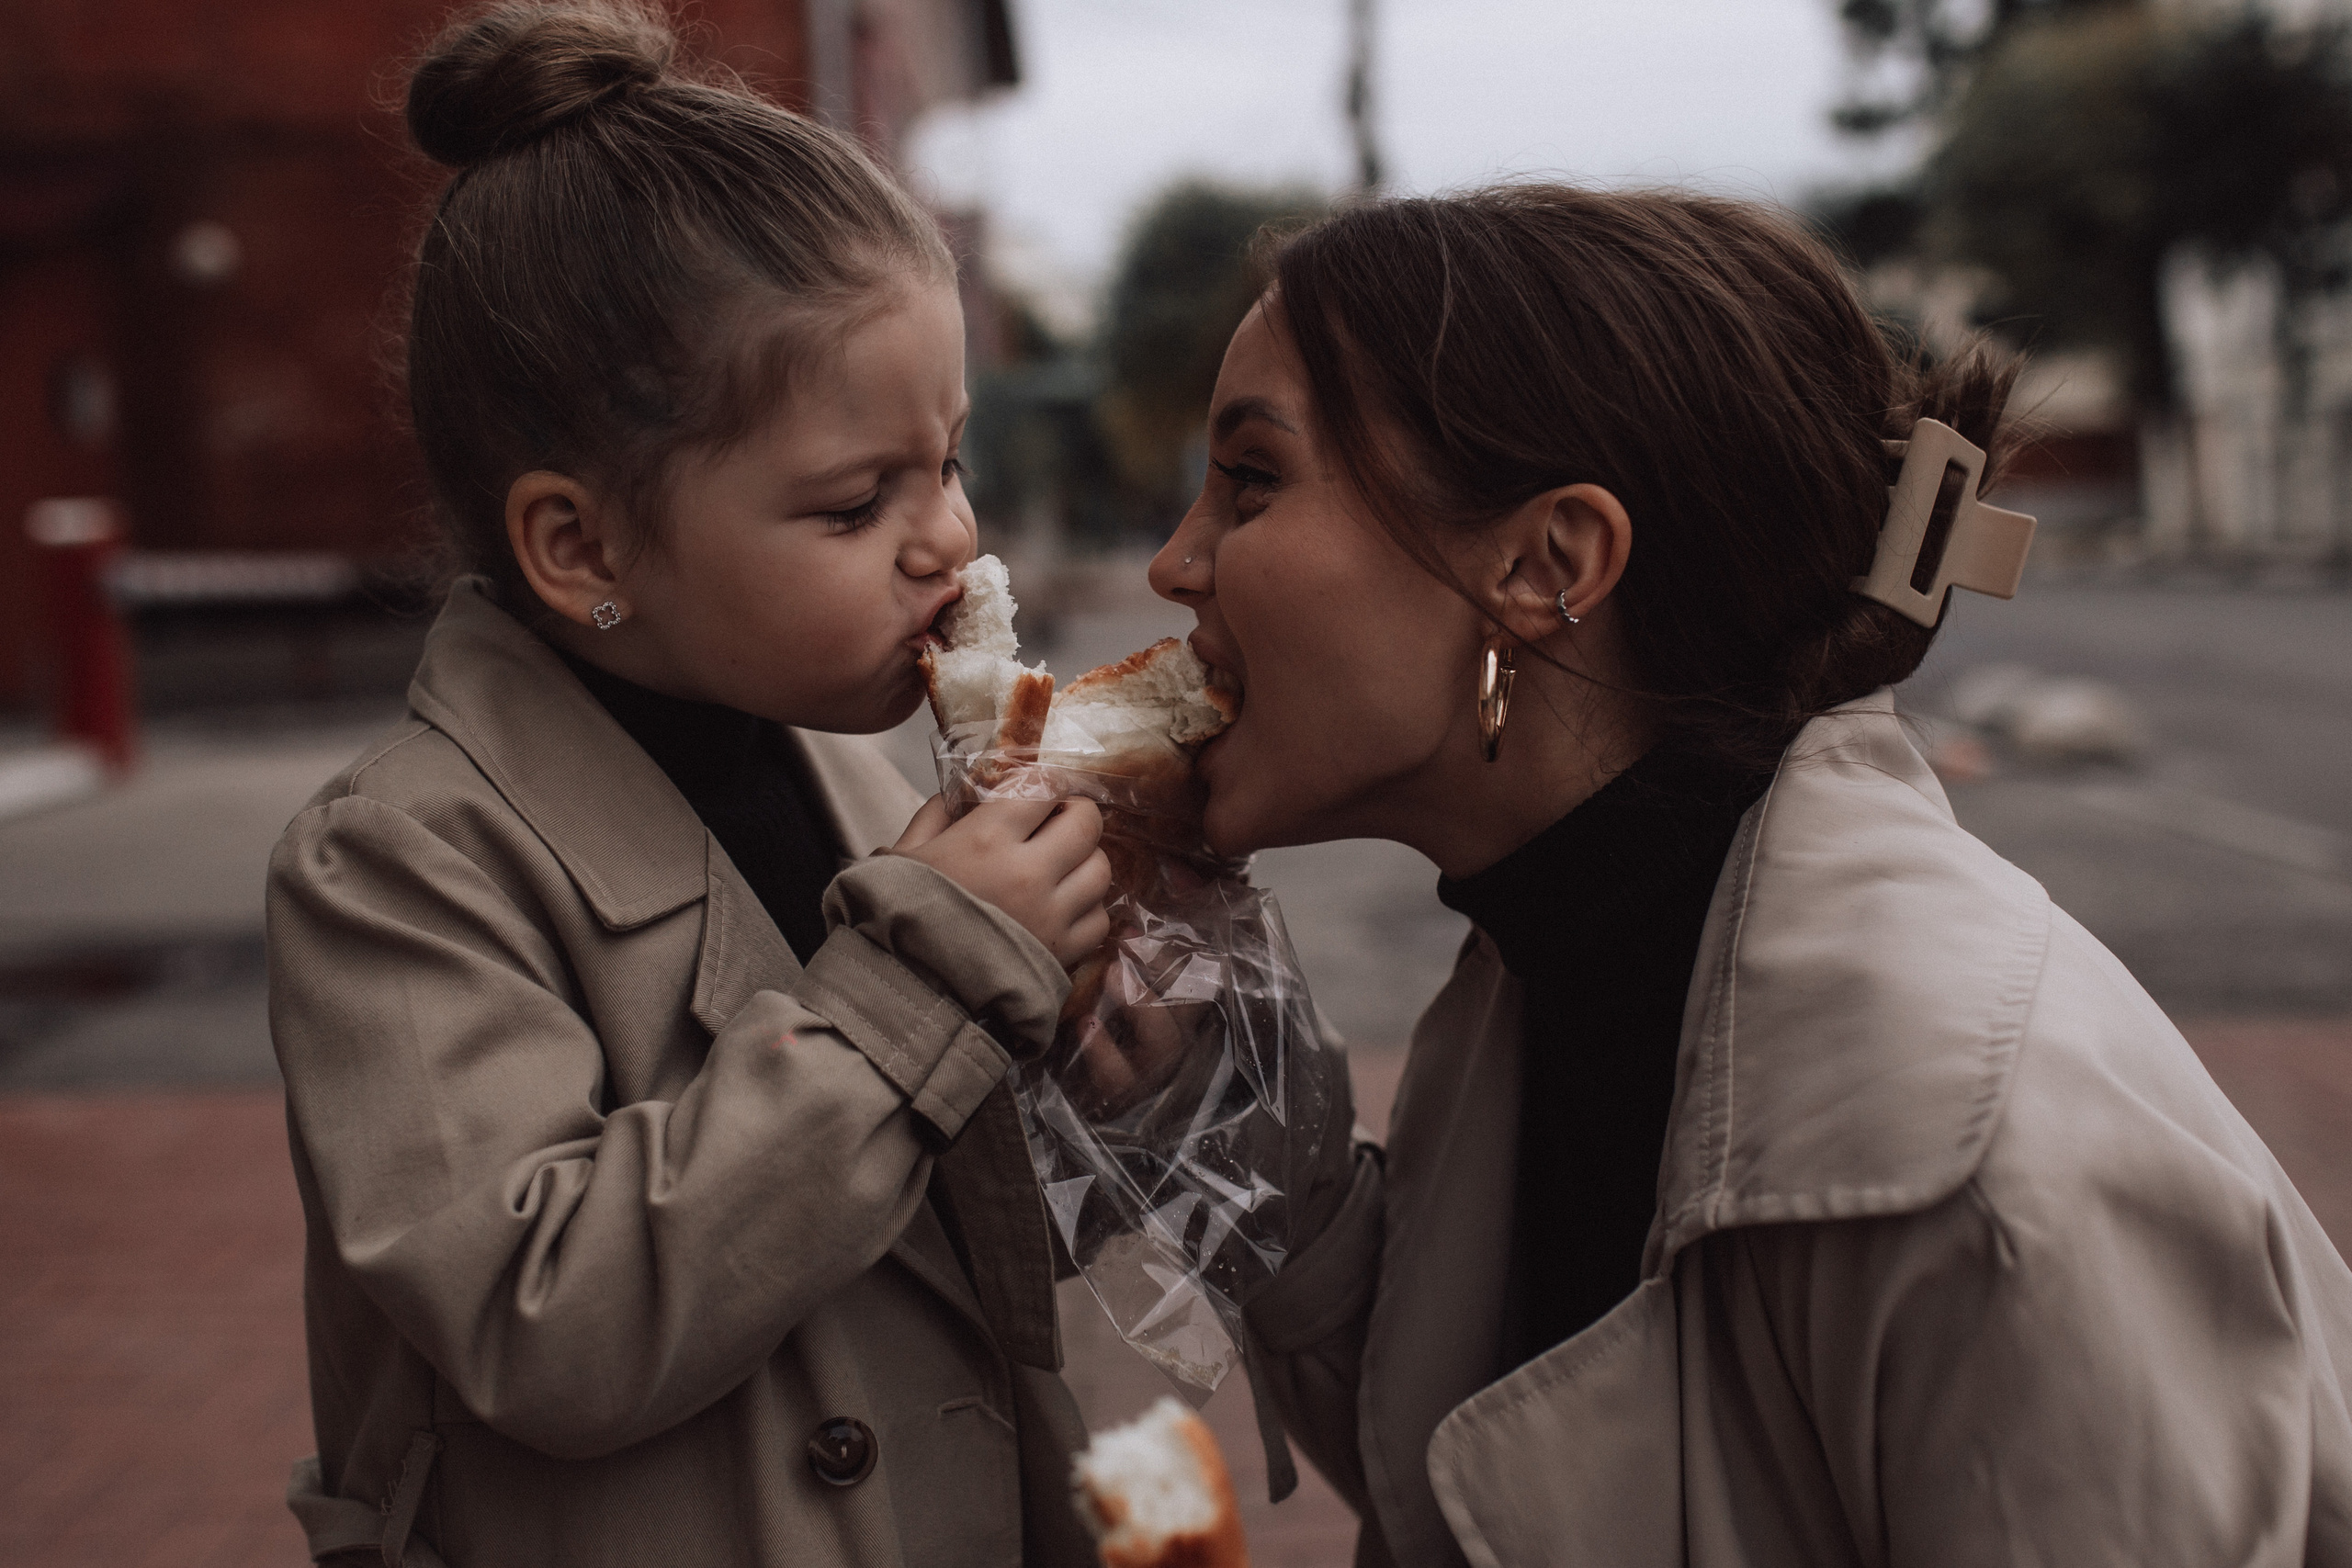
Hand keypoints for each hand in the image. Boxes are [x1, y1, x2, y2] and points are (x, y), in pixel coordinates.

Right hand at [892, 795, 1112, 968]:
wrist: (906, 990)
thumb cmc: (899, 916)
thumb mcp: (905, 853)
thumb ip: (938, 813)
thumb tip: (966, 791)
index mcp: (987, 840)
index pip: (1044, 787)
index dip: (1046, 783)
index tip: (1040, 789)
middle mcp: (1028, 874)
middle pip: (1087, 824)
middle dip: (1075, 814)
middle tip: (1058, 821)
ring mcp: (1051, 916)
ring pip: (1100, 870)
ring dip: (1085, 861)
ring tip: (1062, 866)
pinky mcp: (1062, 954)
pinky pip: (1099, 919)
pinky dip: (1087, 909)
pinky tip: (1062, 908)